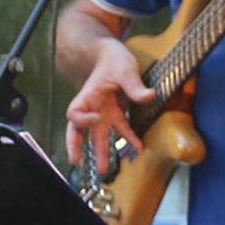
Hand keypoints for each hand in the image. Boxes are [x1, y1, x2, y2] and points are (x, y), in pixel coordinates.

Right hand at [63, 40, 152, 172]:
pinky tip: (138, 149)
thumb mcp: (125, 69)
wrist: (114, 54)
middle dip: (77, 147)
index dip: (81, 120)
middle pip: (79, 131)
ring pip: (99, 136)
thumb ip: (134, 85)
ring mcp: (104, 112)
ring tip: (104, 171)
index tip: (95, 119)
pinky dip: (129, 139)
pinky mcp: (116, 113)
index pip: (74, 113)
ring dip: (102, 152)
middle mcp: (93, 108)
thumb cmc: (113, 59)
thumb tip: (149, 95)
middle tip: (76, 162)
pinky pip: (121, 130)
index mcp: (87, 96)